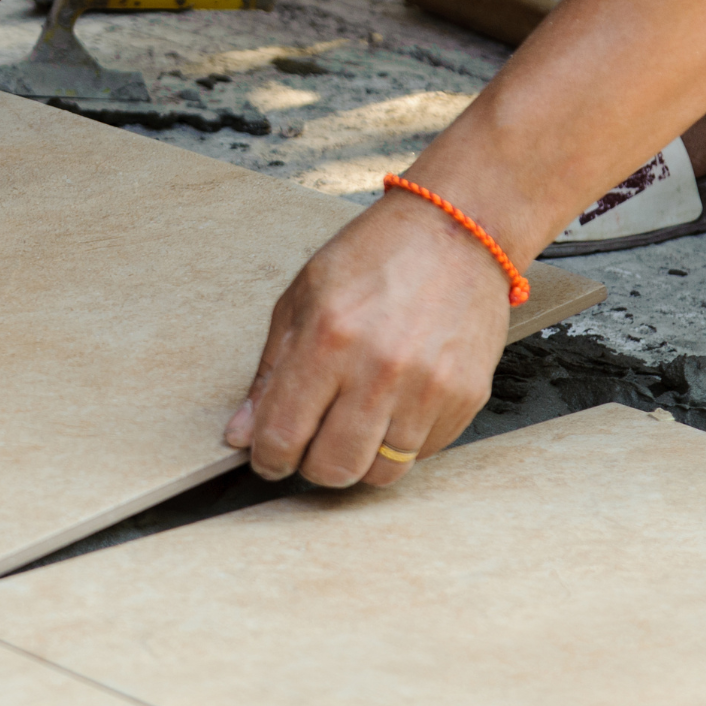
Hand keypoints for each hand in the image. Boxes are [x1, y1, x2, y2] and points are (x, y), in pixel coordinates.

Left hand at [223, 191, 510, 486]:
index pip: (283, 435)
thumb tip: (240, 434)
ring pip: (380, 473)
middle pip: (333, 468)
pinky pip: (422, 454)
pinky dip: (400, 444)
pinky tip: (393, 408)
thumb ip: (269, 373)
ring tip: (353, 425)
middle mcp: (380, 369)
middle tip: (311, 443)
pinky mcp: (465, 396)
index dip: (267, 458)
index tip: (268, 456)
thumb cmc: (373, 258)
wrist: (458, 232)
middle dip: (311, 466)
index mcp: (328, 340)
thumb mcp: (301, 299)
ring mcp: (428, 387)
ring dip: (358, 460)